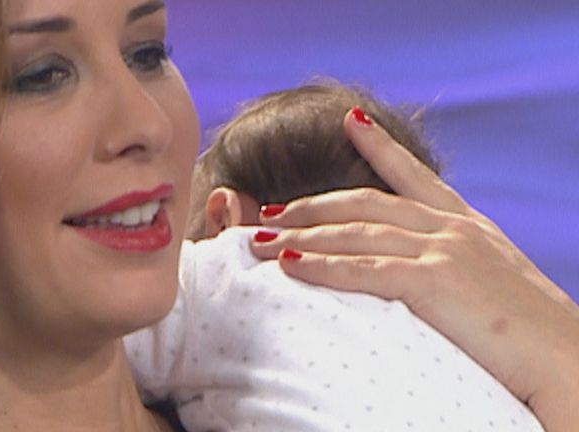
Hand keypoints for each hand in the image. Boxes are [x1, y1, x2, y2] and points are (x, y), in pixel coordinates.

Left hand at [250, 108, 578, 431]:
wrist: (567, 361)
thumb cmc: (530, 334)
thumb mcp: (492, 283)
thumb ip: (456, 265)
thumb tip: (417, 270)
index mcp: (466, 225)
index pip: (413, 176)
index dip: (380, 147)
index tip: (351, 120)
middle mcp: (450, 227)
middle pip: (364, 203)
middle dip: (311, 206)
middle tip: (270, 211)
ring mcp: (442, 249)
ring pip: (354, 233)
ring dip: (301, 236)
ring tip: (259, 239)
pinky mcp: (434, 280)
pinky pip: (362, 269)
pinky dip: (321, 265)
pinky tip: (290, 264)